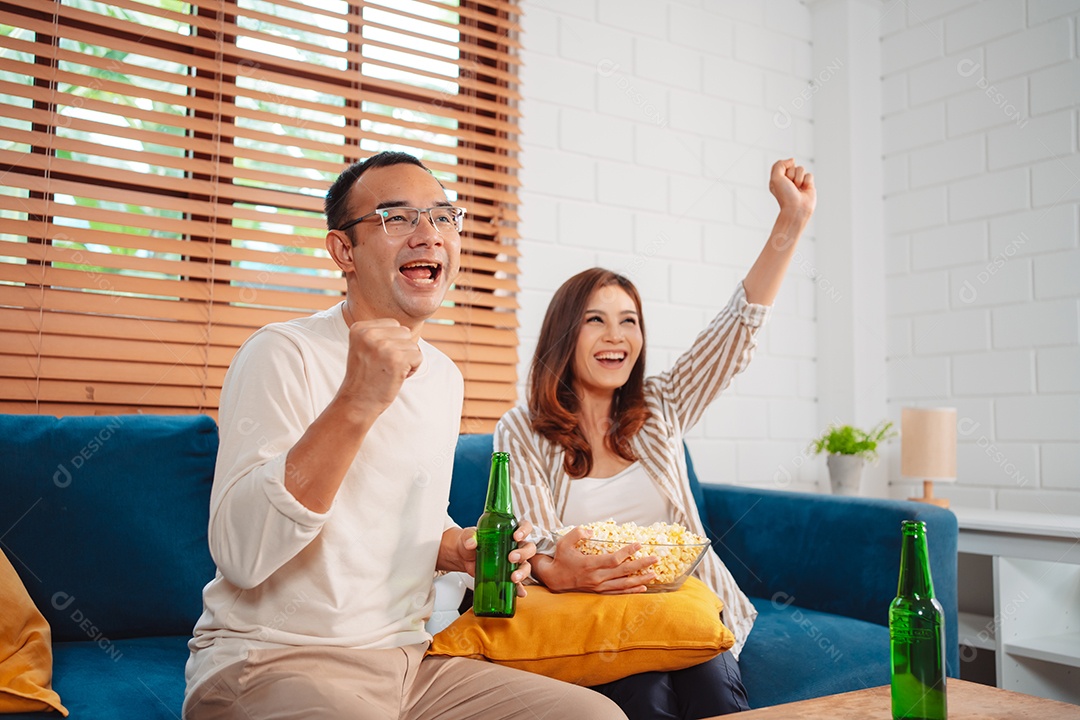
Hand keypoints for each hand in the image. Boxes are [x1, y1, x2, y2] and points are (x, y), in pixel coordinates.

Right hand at [336, 318, 421, 416]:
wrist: (357, 403)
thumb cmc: (365, 377)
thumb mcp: (365, 347)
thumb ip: (380, 333)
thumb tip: (406, 328)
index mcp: (359, 328)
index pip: (393, 324)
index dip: (392, 342)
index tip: (378, 357)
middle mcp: (369, 334)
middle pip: (405, 332)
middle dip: (401, 349)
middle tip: (384, 366)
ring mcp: (383, 346)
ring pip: (413, 345)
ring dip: (407, 360)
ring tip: (389, 372)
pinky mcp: (397, 359)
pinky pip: (418, 356)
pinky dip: (412, 369)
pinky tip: (396, 377)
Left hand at [455, 521, 535, 597]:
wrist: (462, 556)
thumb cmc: (468, 541)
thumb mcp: (468, 536)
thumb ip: (469, 537)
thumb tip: (471, 543)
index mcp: (508, 531)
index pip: (524, 526)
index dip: (524, 530)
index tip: (516, 536)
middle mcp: (514, 545)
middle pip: (528, 548)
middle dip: (523, 553)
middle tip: (511, 558)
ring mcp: (512, 561)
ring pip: (525, 565)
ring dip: (522, 571)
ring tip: (513, 578)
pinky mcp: (507, 574)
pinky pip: (517, 582)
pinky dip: (519, 588)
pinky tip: (519, 592)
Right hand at [533, 525, 656, 594]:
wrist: (554, 579)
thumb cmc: (560, 558)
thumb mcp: (564, 542)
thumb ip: (578, 533)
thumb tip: (592, 531)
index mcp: (590, 564)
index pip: (614, 559)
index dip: (627, 551)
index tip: (639, 544)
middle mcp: (597, 577)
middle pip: (624, 572)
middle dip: (641, 565)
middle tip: (655, 559)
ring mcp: (599, 586)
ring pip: (624, 584)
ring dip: (640, 579)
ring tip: (654, 574)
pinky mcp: (599, 591)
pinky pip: (619, 592)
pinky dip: (632, 590)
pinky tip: (643, 587)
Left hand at [769, 158, 815, 217]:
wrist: (796, 209)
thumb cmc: (785, 196)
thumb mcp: (775, 178)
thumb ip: (779, 165)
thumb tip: (792, 160)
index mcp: (778, 178)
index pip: (782, 164)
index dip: (783, 170)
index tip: (782, 180)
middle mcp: (788, 180)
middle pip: (792, 166)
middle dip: (791, 175)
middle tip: (790, 186)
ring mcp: (798, 182)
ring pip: (801, 169)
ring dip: (799, 178)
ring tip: (797, 189)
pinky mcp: (808, 184)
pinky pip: (809, 175)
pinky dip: (807, 181)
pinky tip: (804, 190)